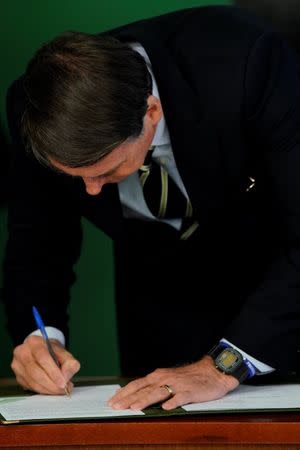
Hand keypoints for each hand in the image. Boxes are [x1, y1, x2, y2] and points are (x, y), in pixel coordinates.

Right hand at [11, 335, 80, 394]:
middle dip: (51, 384)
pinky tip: (50, 389)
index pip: (42, 357)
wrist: (41, 351)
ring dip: (47, 389)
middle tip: (63, 389)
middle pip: (36, 372)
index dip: (53, 372)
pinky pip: (30, 387)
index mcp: (34, 342)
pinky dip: (42, 390)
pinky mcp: (18, 376)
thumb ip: (69, 362)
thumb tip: (66, 377)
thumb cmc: (51, 351)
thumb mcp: (63, 352)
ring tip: (59, 390)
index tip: (63, 383)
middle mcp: (23, 352)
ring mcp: (18, 365)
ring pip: (32, 382)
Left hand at [108, 356, 238, 410]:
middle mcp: (165, 378)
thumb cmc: (189, 377)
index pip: (136, 384)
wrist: (213, 371)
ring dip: (145, 400)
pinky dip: (173, 402)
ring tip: (135, 408)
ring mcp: (177, 385)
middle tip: (116, 406)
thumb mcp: (168, 379)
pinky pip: (181, 397)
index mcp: (158, 376)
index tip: (112, 400)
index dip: (123, 392)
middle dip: (128, 398)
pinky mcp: (191, 392)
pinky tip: (166, 408)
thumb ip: (154, 386)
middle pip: (143, 388)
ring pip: (158, 392)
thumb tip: (135, 396)